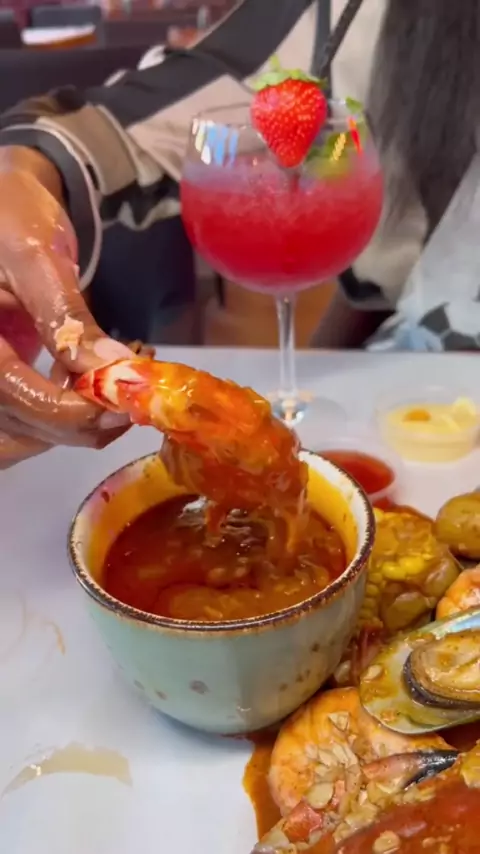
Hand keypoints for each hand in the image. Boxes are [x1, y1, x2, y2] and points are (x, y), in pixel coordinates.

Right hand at [0, 146, 132, 469]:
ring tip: (119, 396)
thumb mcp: (36, 256)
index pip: (8, 392)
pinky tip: (92, 393)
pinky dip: (60, 421)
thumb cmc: (10, 215)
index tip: (120, 403)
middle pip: (15, 423)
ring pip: (19, 434)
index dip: (65, 410)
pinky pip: (21, 423)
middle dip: (79, 424)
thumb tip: (114, 371)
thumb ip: (67, 316)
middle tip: (134, 401)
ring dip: (73, 429)